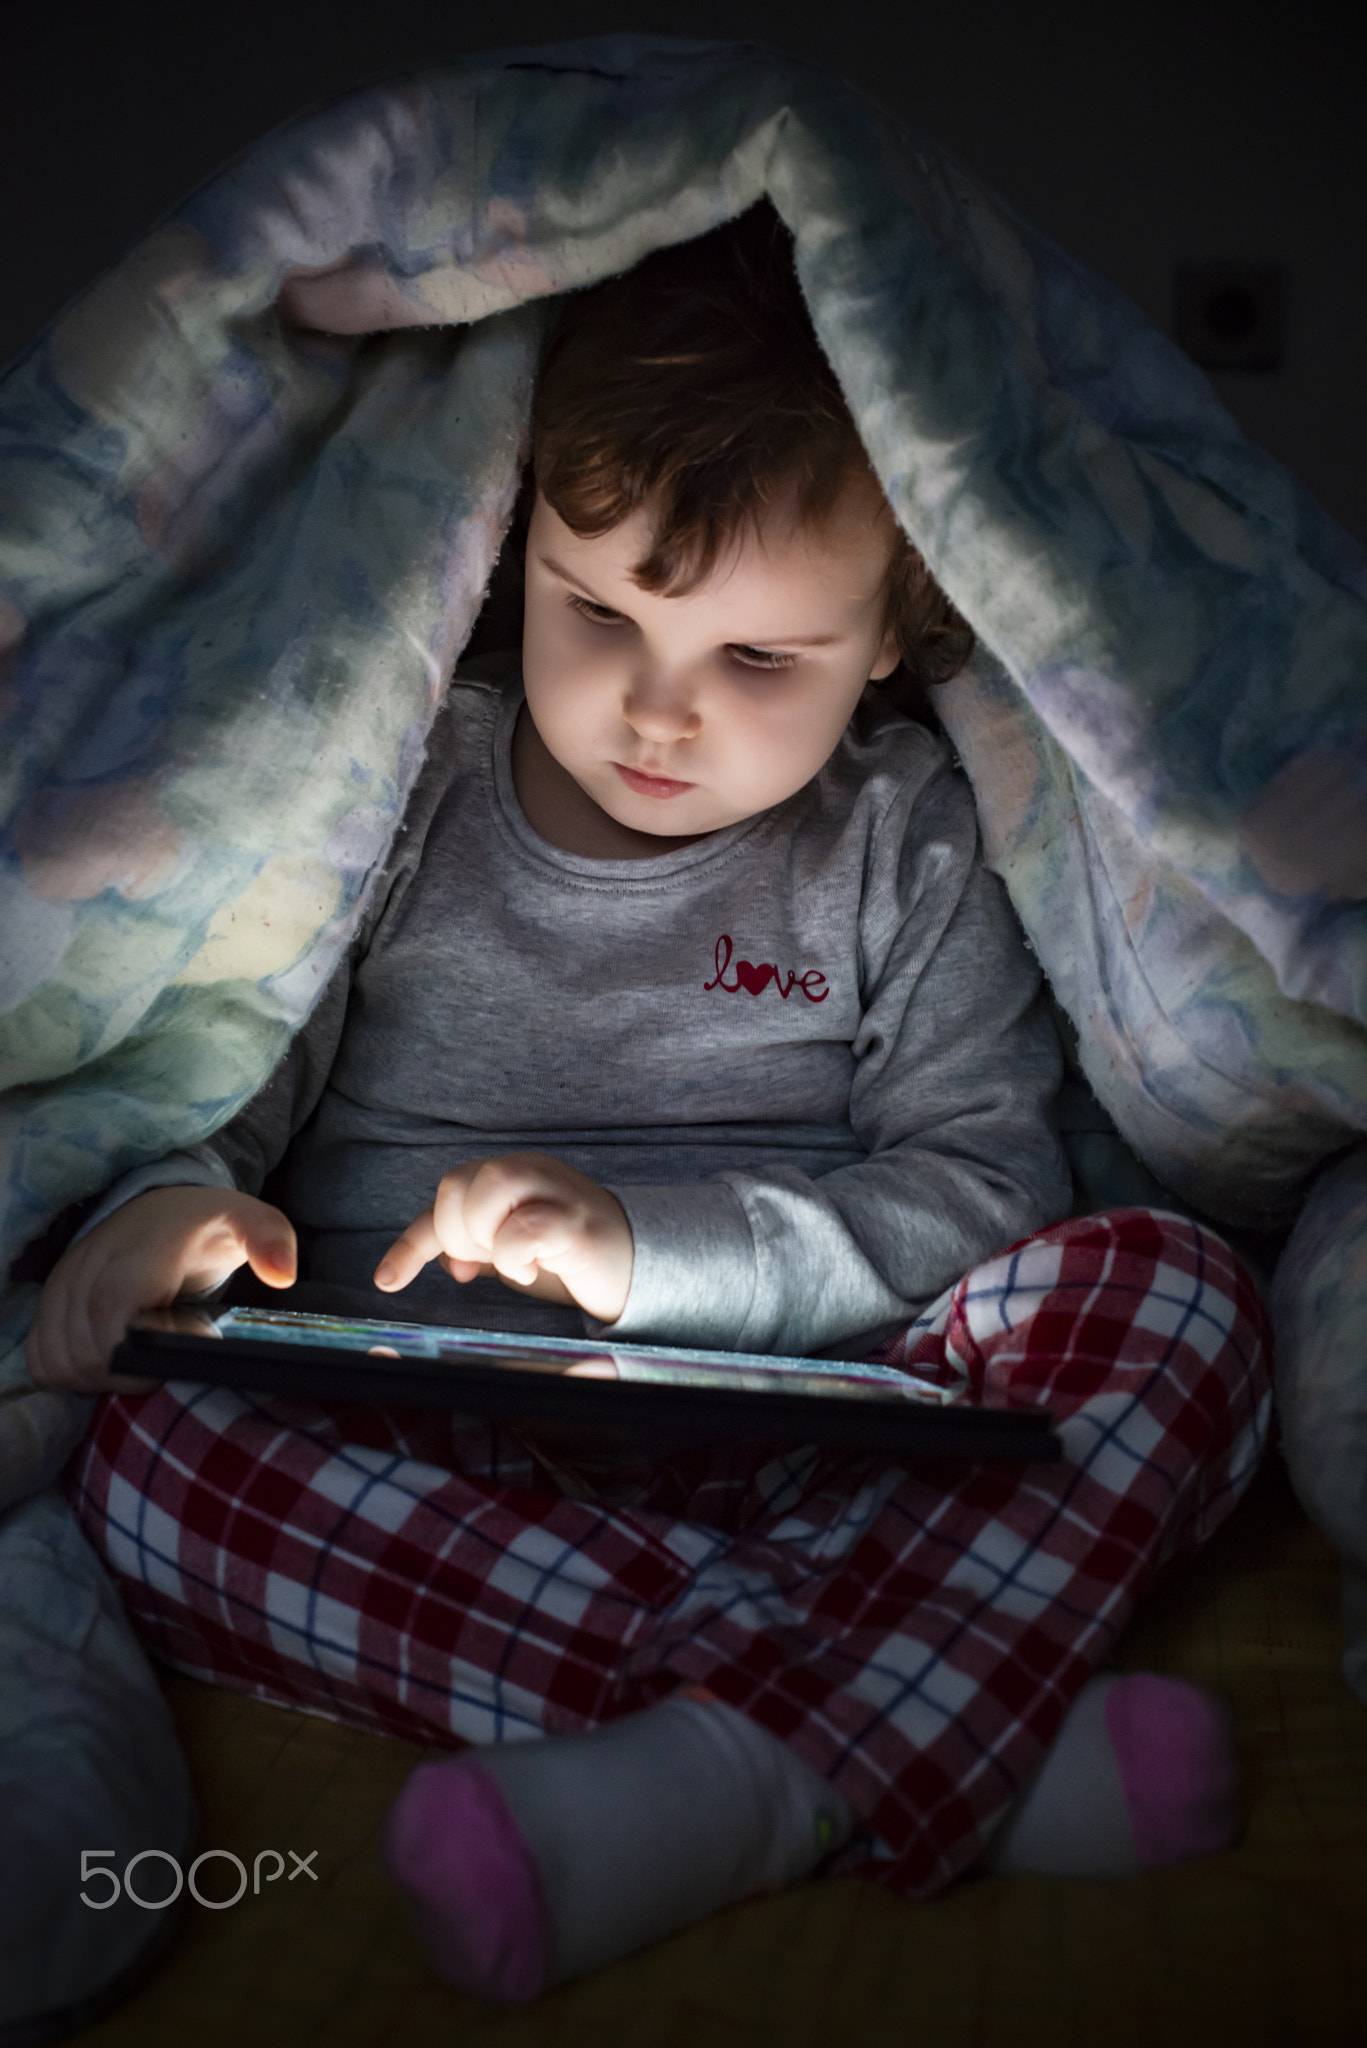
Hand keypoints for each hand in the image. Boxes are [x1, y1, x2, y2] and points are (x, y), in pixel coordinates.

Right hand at [25, 1185, 296, 1392]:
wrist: (161, 1208)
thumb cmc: (207, 1225)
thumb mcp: (251, 1221)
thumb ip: (272, 1240)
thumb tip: (282, 1275)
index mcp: (140, 1250)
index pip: (112, 1310)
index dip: (133, 1350)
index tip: (167, 1364)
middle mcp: (92, 1265)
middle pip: (85, 1349)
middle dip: (123, 1376)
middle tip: (159, 1372)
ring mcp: (64, 1283)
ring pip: (59, 1359)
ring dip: (96, 1379)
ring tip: (137, 1369)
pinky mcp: (50, 1302)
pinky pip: (41, 1357)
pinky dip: (69, 1373)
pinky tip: (106, 1367)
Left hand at [375, 1153, 633, 1324]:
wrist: (638, 1267)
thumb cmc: (569, 1257)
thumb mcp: (511, 1253)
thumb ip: (477, 1250)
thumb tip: (445, 1264)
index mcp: (510, 1175)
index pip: (445, 1195)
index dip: (413, 1242)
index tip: (388, 1282)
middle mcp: (531, 1171)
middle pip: (458, 1183)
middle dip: (457, 1236)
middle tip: (484, 1264)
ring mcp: (556, 1190)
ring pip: (491, 1186)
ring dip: (485, 1237)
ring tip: (512, 1264)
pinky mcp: (578, 1220)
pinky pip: (526, 1228)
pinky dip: (515, 1257)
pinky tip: (533, 1271)